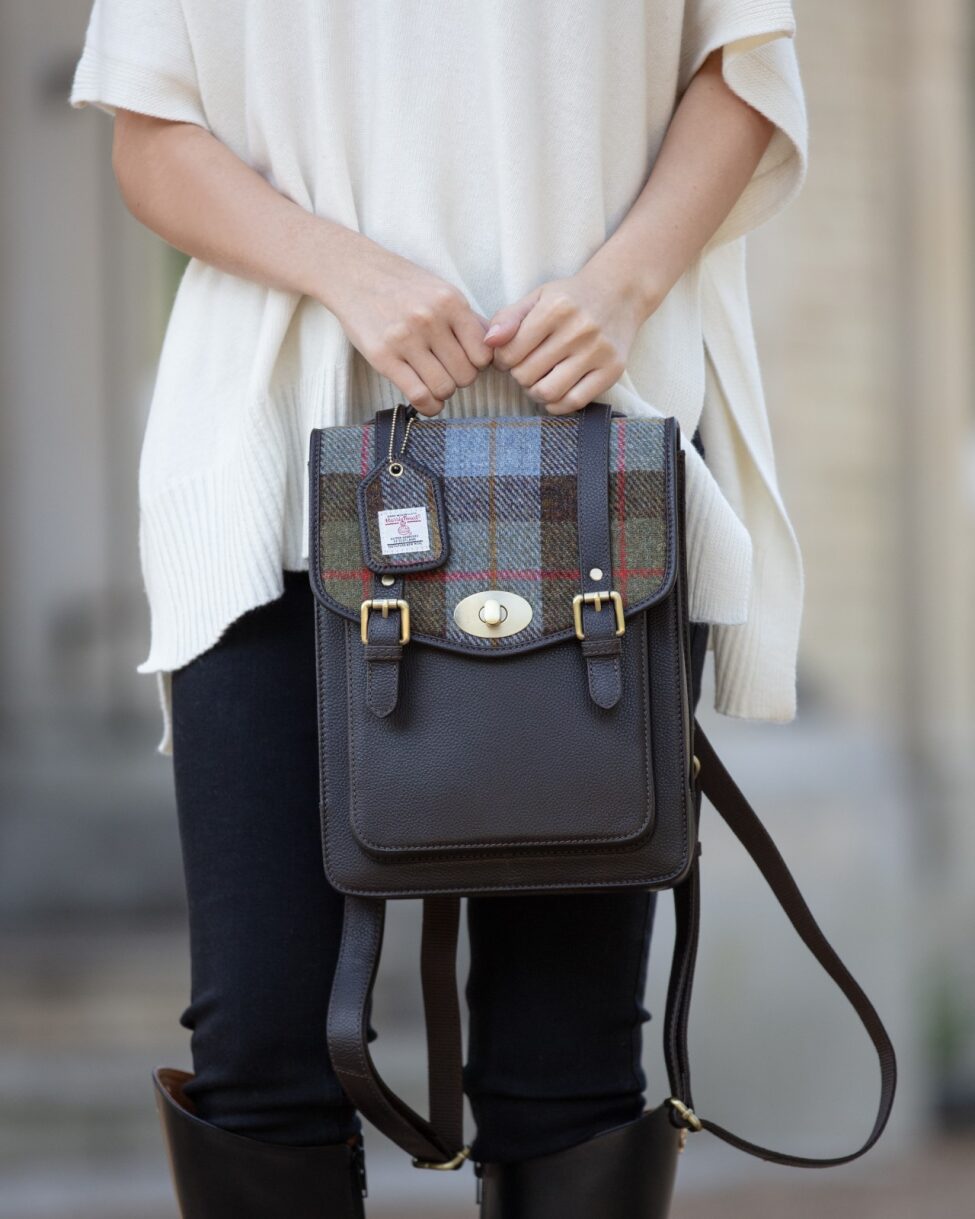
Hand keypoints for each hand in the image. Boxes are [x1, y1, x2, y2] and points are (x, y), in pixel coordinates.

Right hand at [324, 235, 493, 414]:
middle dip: (460, 379)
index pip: (484, 353)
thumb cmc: (402, 285)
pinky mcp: (383, 357)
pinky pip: (418, 395)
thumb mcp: (441, 290)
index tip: (466, 361)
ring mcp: (405, 339)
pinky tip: (427, 402)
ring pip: (444, 388)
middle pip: (466, 375)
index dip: (478, 364)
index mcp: (450, 302)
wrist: (354, 273)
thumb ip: (468, 319)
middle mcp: (430, 319)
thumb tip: (496, 346)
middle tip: (447, 371)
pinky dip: (428, 406)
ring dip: (443, 392)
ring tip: (434, 382)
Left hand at [481, 260, 653, 413]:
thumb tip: (488, 343)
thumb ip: (508, 318)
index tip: (508, 357)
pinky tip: (554, 392)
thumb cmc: (571, 298)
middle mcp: (579, 330)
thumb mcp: (537, 297)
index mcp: (555, 309)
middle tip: (524, 368)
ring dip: (534, 392)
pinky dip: (556, 404)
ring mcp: (598, 352)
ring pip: (548, 392)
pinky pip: (574, 402)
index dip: (502, 360)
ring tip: (537, 381)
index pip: (510, 352)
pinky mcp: (612, 370)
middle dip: (518, 376)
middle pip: (526, 375)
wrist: (621, 293)